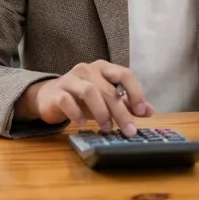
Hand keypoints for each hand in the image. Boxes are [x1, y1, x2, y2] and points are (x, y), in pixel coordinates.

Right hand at [16, 60, 155, 136]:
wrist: (49, 97)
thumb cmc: (81, 98)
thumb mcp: (106, 99)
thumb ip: (126, 103)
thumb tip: (150, 110)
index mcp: (103, 68)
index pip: (125, 74)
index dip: (136, 92)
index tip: (141, 112)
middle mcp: (88, 69)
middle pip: (108, 89)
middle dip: (121, 112)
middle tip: (129, 130)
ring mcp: (70, 79)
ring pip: (90, 91)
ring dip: (101, 112)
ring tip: (107, 128)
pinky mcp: (56, 92)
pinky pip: (67, 101)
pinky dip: (76, 113)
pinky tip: (81, 123)